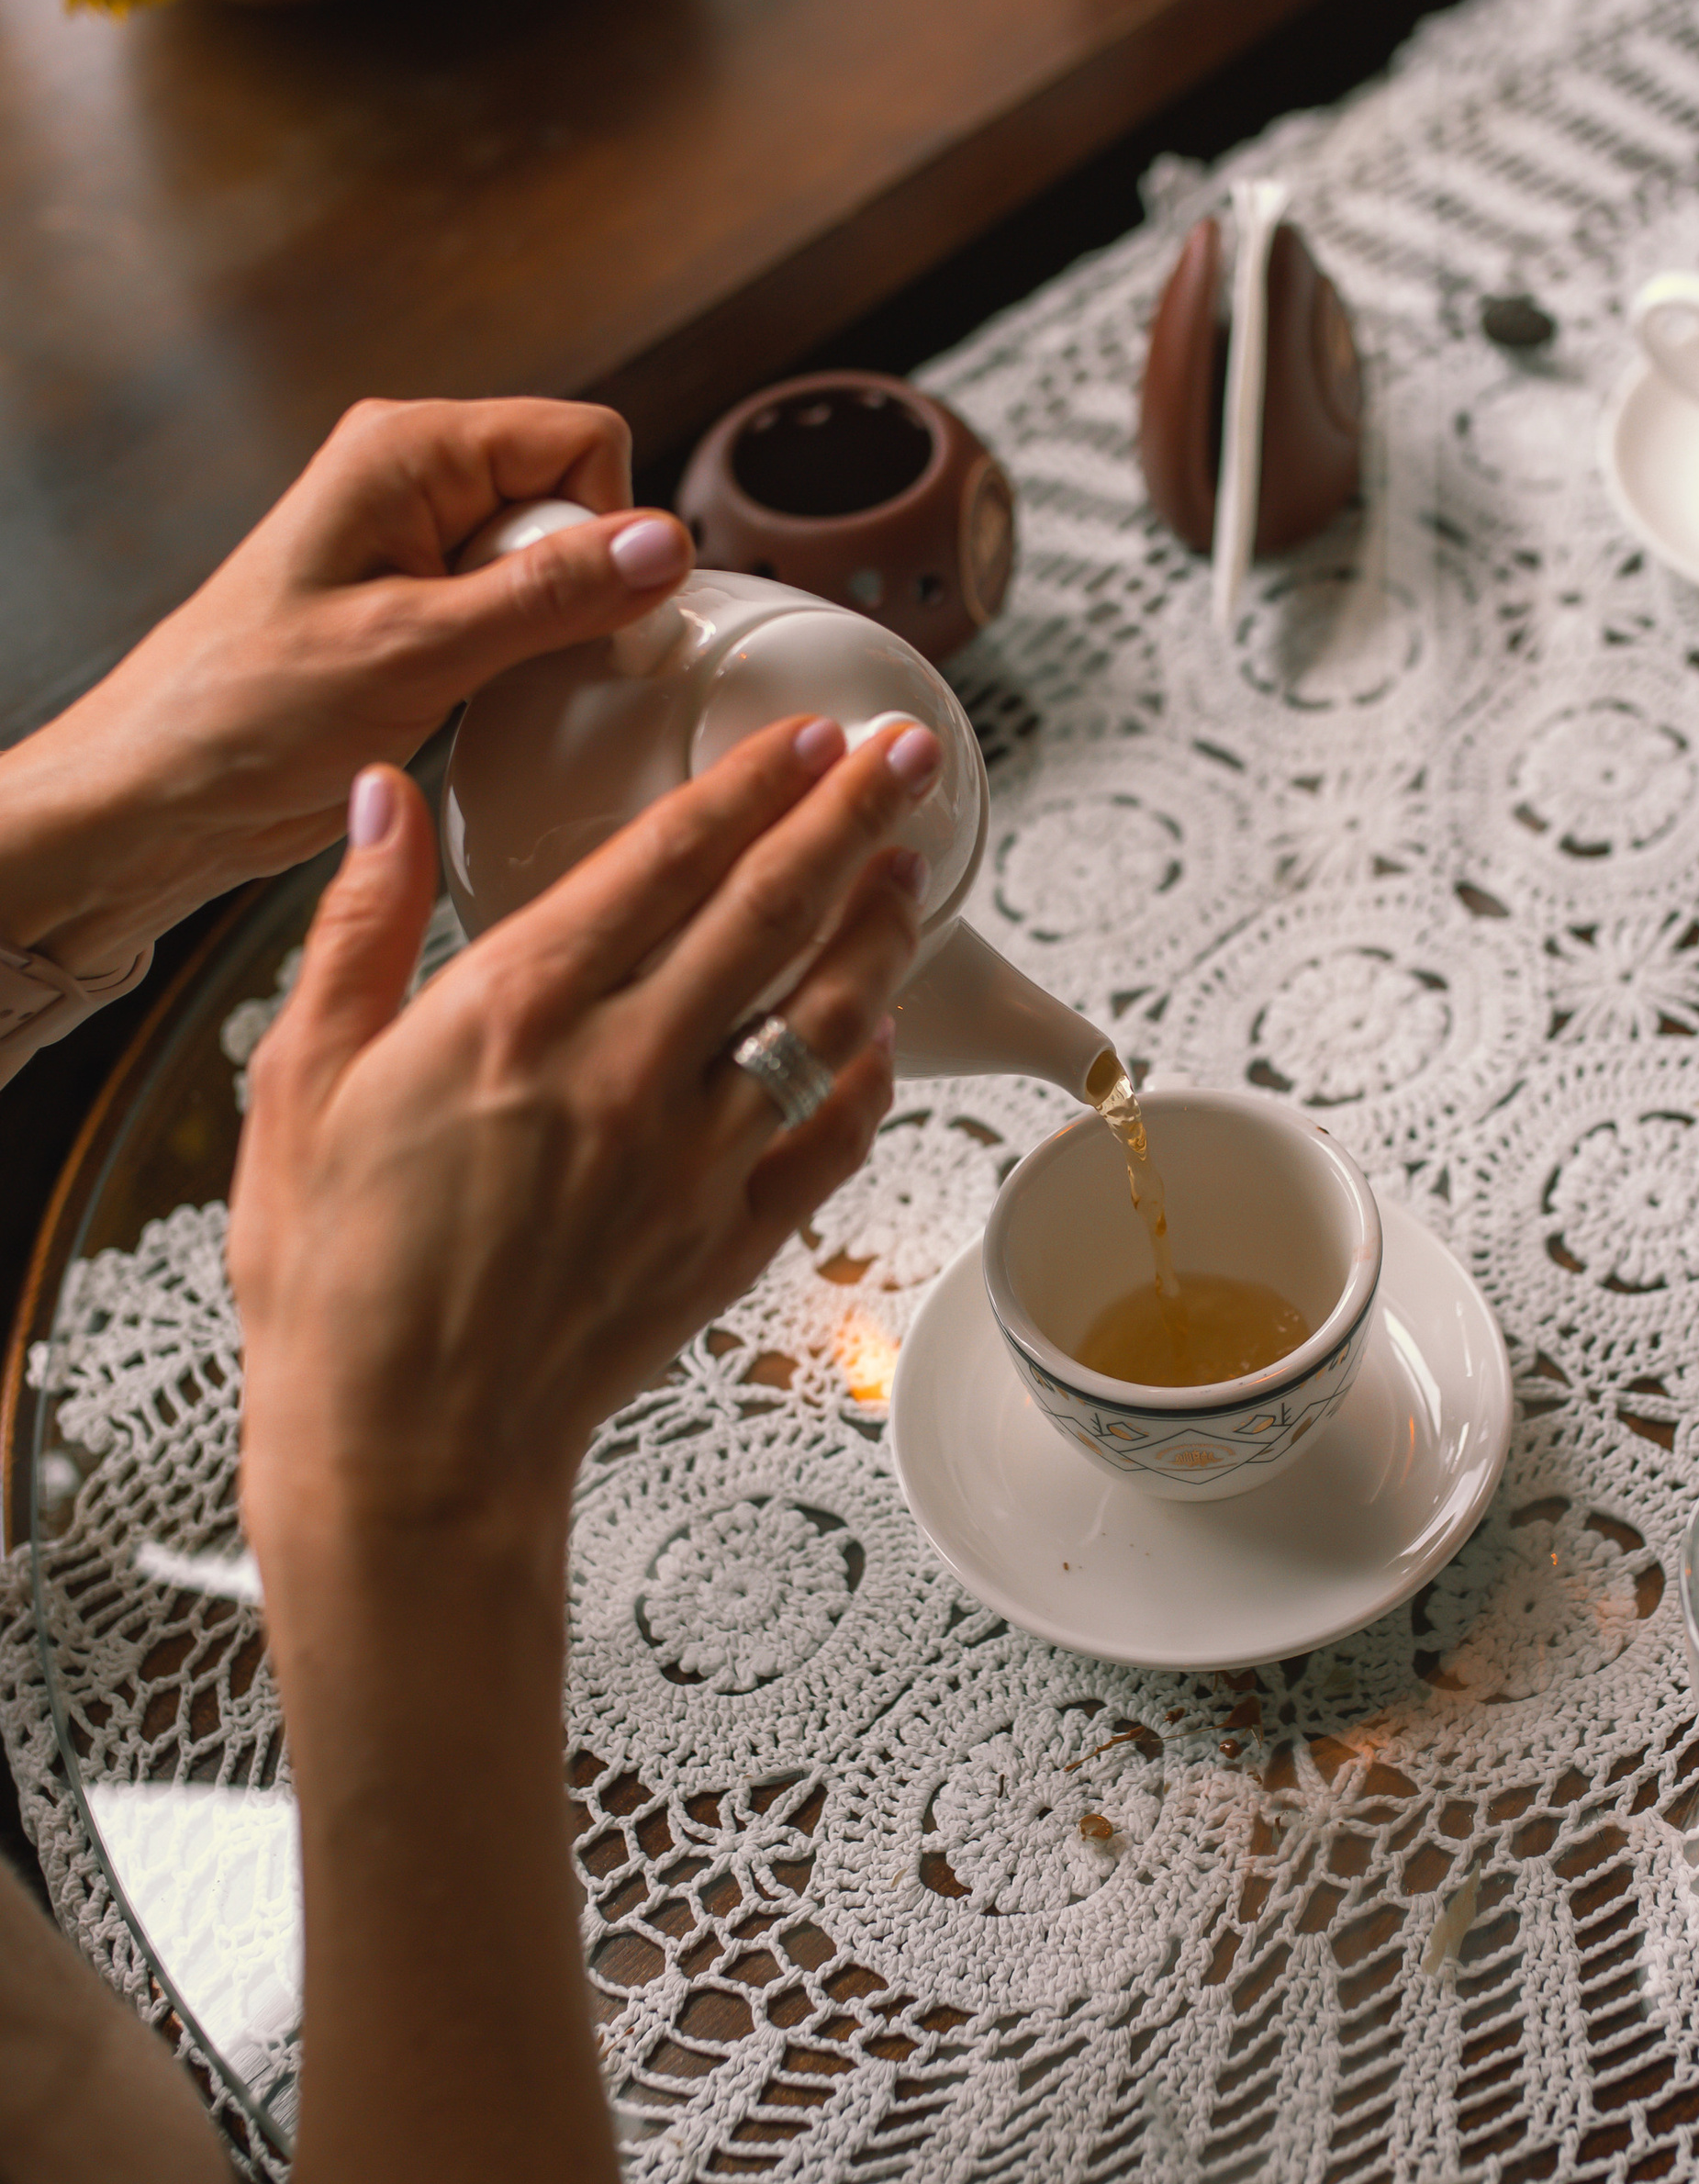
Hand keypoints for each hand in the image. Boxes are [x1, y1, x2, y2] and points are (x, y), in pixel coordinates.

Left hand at [0, 396, 691, 979]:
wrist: (166, 794)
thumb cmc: (244, 712)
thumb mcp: (416, 652)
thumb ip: (550, 595)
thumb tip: (665, 545)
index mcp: (405, 450)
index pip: (581, 440)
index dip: (609, 527)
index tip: (592, 615)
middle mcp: (417, 482)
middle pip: (576, 501)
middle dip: (578, 587)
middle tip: (518, 661)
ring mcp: (422, 547)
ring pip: (558, 567)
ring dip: (553, 631)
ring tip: (489, 687)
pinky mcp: (426, 611)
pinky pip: (523, 615)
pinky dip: (528, 660)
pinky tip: (486, 703)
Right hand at [230, 710, 932, 1564]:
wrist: (403, 1450)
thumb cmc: (336, 1277)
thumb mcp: (300, 1080)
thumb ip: (356, 926)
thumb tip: (384, 797)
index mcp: (515, 1012)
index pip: (666, 861)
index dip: (752, 785)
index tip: (807, 733)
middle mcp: (623, 1070)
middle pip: (772, 912)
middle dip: (854, 817)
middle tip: (913, 755)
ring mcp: (692, 1159)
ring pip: (824, 1014)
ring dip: (880, 931)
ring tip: (912, 868)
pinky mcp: (728, 1240)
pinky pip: (830, 1138)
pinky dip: (868, 1077)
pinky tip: (883, 1035)